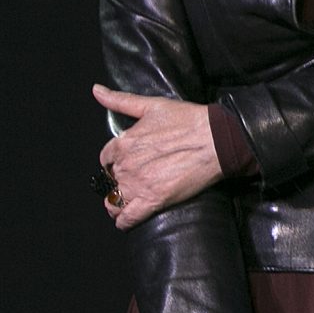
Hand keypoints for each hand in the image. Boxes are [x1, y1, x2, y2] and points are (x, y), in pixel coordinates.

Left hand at [93, 84, 222, 227]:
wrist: (217, 139)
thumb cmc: (188, 120)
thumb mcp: (152, 105)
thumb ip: (120, 100)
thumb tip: (96, 90)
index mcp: (123, 143)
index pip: (106, 159)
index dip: (114, 162)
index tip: (124, 164)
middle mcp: (125, 166)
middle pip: (109, 181)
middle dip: (116, 182)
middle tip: (130, 183)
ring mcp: (138, 185)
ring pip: (113, 201)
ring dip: (114, 204)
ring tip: (121, 205)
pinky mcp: (154, 201)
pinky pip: (129, 217)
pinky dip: (123, 221)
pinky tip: (124, 221)